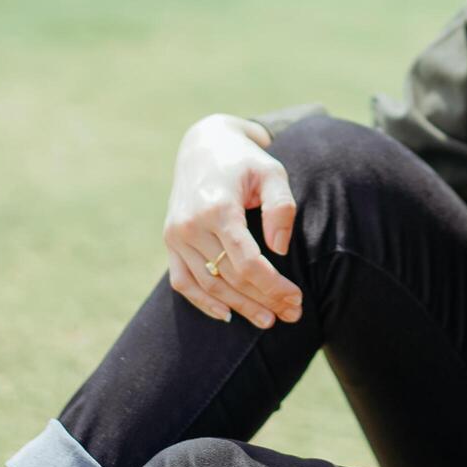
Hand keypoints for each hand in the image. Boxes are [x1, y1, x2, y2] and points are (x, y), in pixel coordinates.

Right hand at [162, 114, 304, 328]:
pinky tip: (227, 315)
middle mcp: (191, 224)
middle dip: (263, 300)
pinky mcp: (170, 240)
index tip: (296, 298)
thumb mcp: (272, 172)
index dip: (273, 286)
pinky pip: (182, 281)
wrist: (203, 145)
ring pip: (208, 285)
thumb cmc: (245, 160)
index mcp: (218, 208)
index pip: (247, 262)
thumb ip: (281, 207)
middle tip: (292, 314)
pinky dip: (202, 302)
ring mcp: (176, 235)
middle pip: (230, 277)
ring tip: (268, 320)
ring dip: (239, 307)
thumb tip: (279, 250)